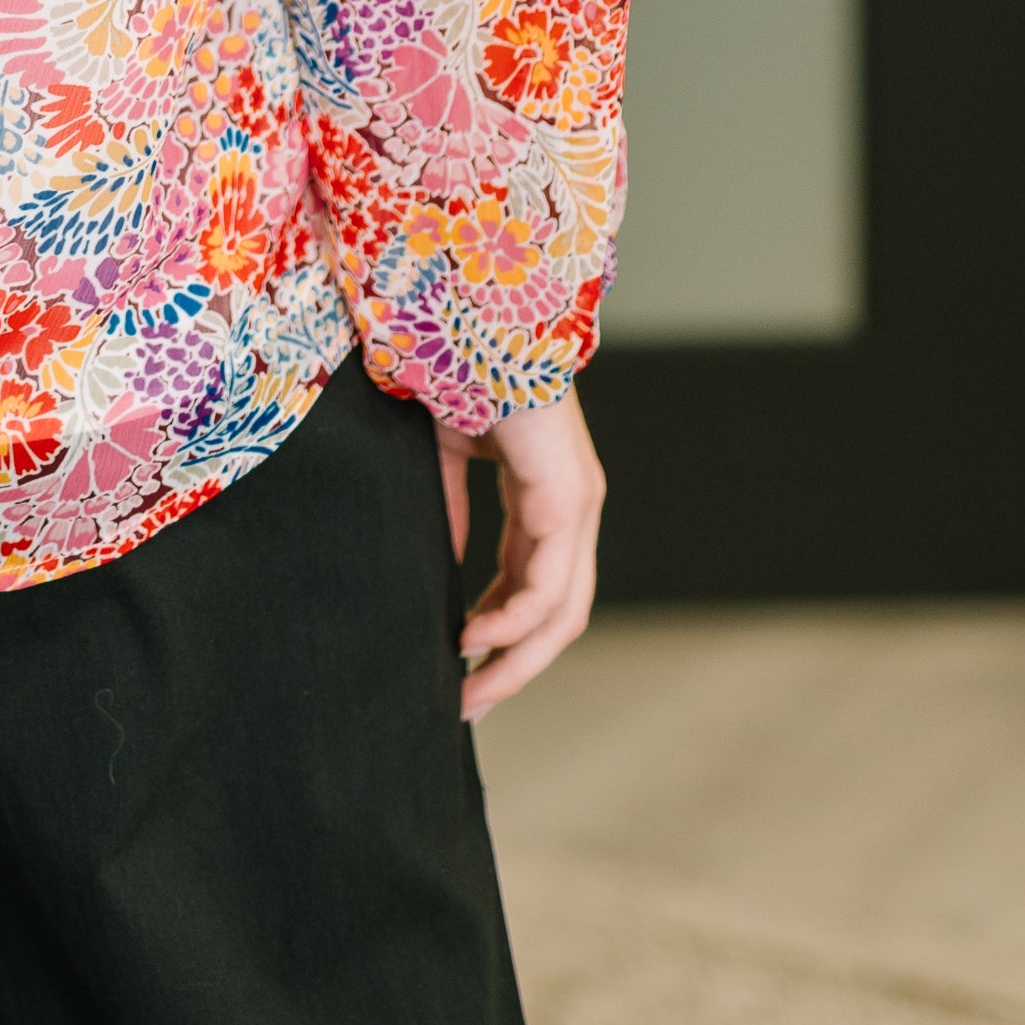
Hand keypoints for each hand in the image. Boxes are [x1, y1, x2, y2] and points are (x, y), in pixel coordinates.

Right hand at [434, 384, 602, 721]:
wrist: (476, 319)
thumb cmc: (461, 371)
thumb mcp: (448, 456)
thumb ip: (452, 512)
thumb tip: (449, 571)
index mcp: (546, 499)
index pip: (535, 588)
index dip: (502, 637)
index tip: (461, 671)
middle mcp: (571, 510)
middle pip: (556, 617)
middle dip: (513, 668)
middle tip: (468, 705)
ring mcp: (575, 506)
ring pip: (559, 613)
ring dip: (515, 661)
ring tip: (470, 691)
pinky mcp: (566, 499)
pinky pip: (547, 584)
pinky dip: (513, 622)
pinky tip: (474, 640)